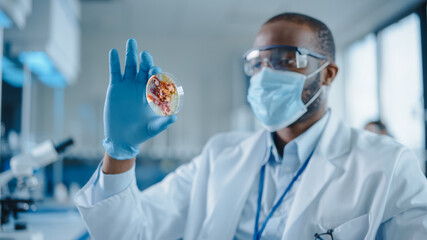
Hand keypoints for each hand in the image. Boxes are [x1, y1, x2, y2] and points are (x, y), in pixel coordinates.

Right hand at [102, 39, 176, 159]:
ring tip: (131, 42)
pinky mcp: (115, 86)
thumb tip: (174, 117)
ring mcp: (128, 85)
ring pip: (130, 66)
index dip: (155, 74)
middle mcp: (141, 86)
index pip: (155, 79)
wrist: (122, 138)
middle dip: (145, 61)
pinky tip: (113, 52)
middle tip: (145, 55)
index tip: (155, 70)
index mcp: (152, 93)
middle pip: (144, 69)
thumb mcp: (153, 128)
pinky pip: (115, 71)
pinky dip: (114, 62)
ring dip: (131, 54)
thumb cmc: (141, 133)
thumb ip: (163, 123)